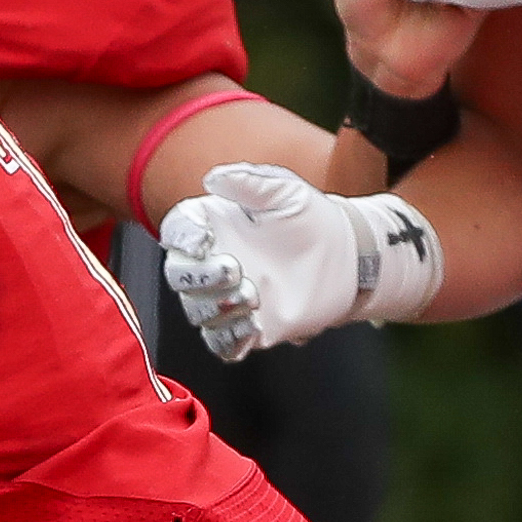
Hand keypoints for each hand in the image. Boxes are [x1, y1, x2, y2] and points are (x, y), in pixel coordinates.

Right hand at [159, 166, 441, 361]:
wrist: (345, 256)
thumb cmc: (311, 218)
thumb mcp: (285, 191)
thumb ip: (251, 181)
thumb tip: (214, 178)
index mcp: (212, 227)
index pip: (176, 231)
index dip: (181, 237)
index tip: (202, 239)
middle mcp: (210, 265)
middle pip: (179, 276)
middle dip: (199, 277)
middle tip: (233, 270)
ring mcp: (225, 299)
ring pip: (197, 312)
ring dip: (217, 308)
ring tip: (253, 296)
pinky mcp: (245, 328)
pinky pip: (222, 343)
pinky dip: (230, 338)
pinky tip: (253, 324)